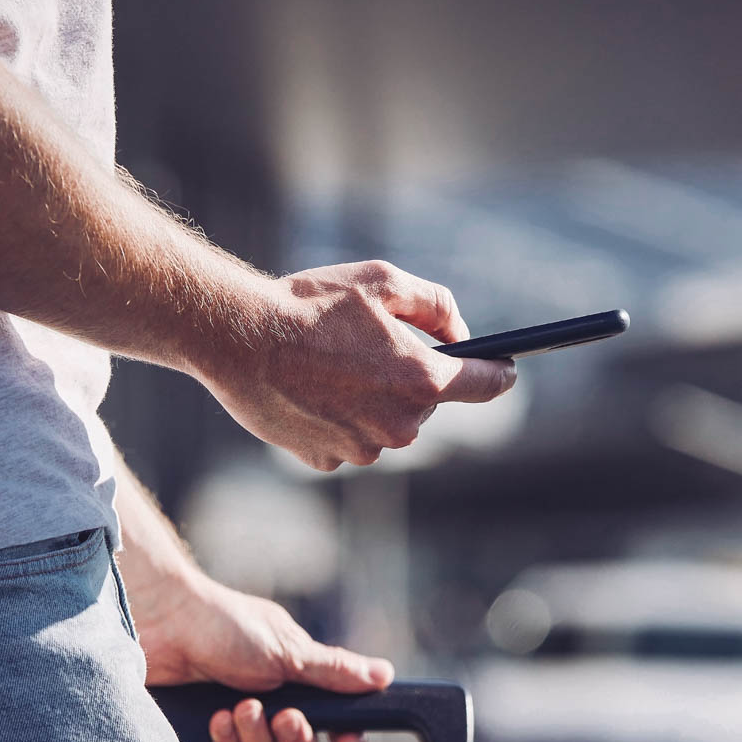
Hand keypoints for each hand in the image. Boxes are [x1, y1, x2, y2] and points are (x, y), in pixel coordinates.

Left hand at [135, 574, 393, 741]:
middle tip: (284, 718)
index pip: (331, 715)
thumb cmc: (222, 624)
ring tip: (240, 708)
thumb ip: (335, 671)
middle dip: (294, 736)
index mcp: (294, 674)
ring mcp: (233, 712)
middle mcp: (267, 695)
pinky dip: (224, 739)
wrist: (160, 623)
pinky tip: (216, 717)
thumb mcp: (288, 650)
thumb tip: (385, 675)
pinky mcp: (201, 727)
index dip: (342, 734)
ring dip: (255, 734)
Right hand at [197, 261, 517, 470]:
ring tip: (330, 365)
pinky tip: (310, 390)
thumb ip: (436, 305)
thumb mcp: (382, 280)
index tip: (505, 366)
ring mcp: (364, 448)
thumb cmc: (310, 304)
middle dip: (409, 374)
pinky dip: (337, 417)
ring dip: (371, 397)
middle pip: (426, 401)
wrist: (237, 338)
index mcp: (422, 379)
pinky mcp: (328, 461)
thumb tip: (459, 336)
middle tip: (369, 344)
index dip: (499, 372)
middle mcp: (401, 424)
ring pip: (386, 423)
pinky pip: (349, 439)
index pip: (487, 385)